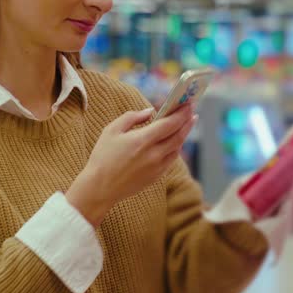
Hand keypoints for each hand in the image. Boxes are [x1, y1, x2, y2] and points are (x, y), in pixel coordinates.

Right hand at [67, 104, 196, 226]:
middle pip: (178, 136)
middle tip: (192, 112)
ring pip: (177, 148)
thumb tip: (150, 111)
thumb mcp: (112, 130)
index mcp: (142, 140)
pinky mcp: (156, 177)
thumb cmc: (103, 157)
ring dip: (182, 135)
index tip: (188, 104)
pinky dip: (175, 148)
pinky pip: (171, 159)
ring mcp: (157, 167)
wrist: (100, 188)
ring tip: (184, 124)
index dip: (182, 113)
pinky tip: (173, 141)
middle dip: (187, 122)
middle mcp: (153, 154)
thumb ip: (132, 117)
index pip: (170, 124)